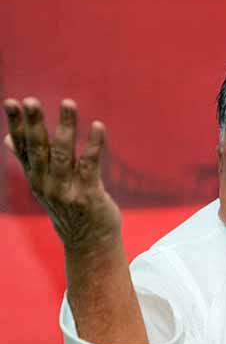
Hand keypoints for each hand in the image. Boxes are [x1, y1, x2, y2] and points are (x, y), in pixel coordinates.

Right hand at [3, 97, 120, 253]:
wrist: (89, 242)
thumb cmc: (70, 208)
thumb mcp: (44, 185)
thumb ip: (29, 161)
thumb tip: (7, 138)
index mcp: (35, 178)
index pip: (22, 147)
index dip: (17, 125)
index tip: (13, 102)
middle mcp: (46, 184)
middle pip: (38, 149)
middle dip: (33, 124)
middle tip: (31, 101)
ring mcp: (66, 191)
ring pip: (63, 154)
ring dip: (65, 127)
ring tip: (68, 103)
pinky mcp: (87, 195)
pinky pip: (90, 165)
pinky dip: (93, 144)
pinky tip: (98, 126)